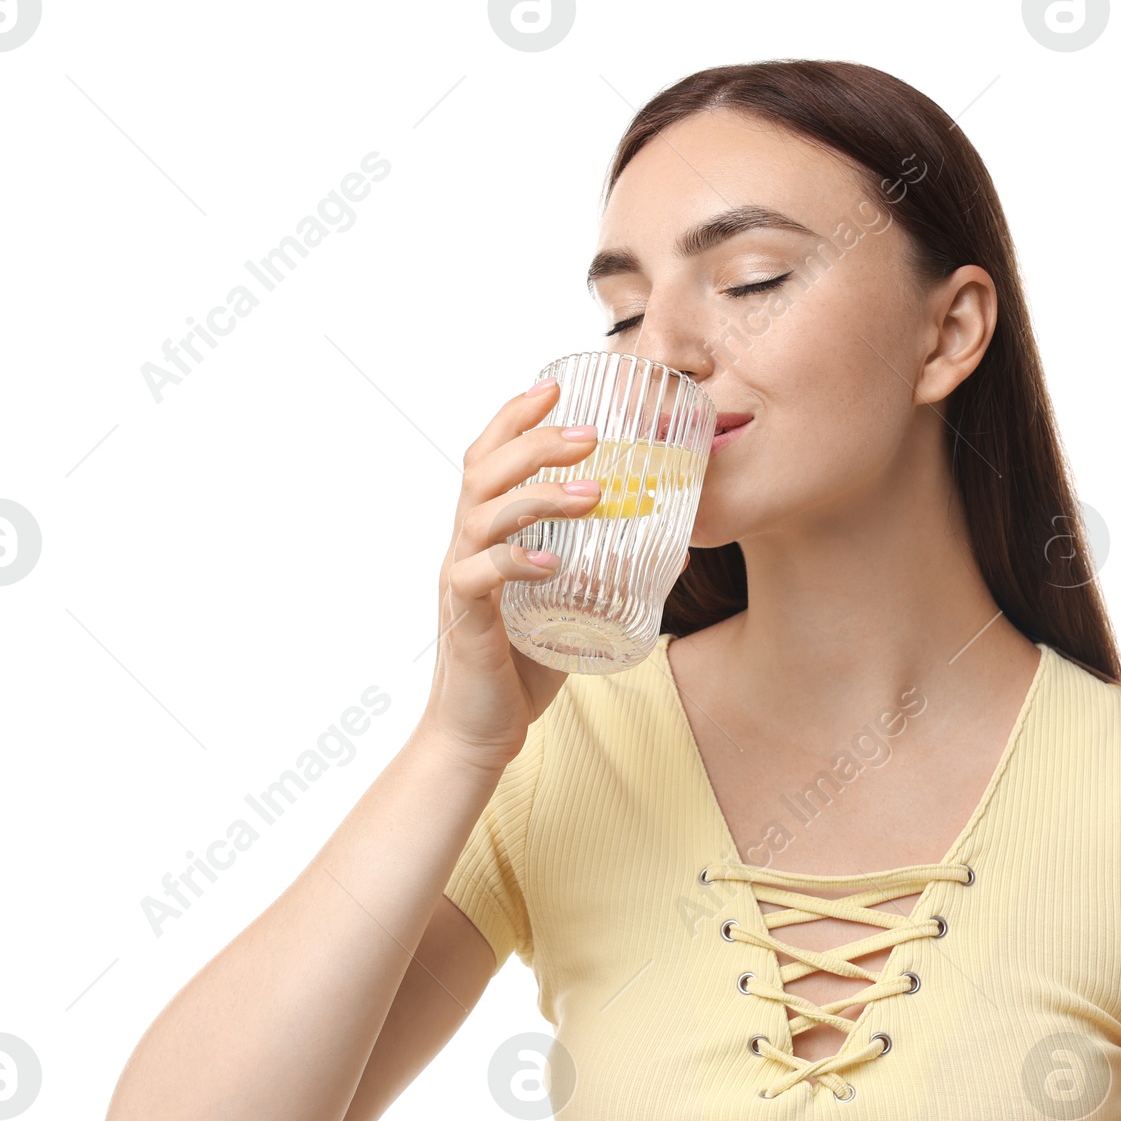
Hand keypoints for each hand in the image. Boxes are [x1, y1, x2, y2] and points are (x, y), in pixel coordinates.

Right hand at [418, 381, 604, 772]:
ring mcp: (460, 581)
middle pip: (484, 471)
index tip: (553, 387)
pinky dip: (517, 562)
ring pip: (483, 515)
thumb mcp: (566, 609)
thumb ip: (596, 575)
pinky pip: (481, 577)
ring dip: (539, 495)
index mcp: (483, 536)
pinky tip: (553, 561)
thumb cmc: (519, 669)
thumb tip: (660, 550)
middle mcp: (464, 548)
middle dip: (536, 442)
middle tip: (592, 436)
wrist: (479, 733)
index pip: (488, 459)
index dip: (515, 419)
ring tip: (593, 493)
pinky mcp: (465, 620)